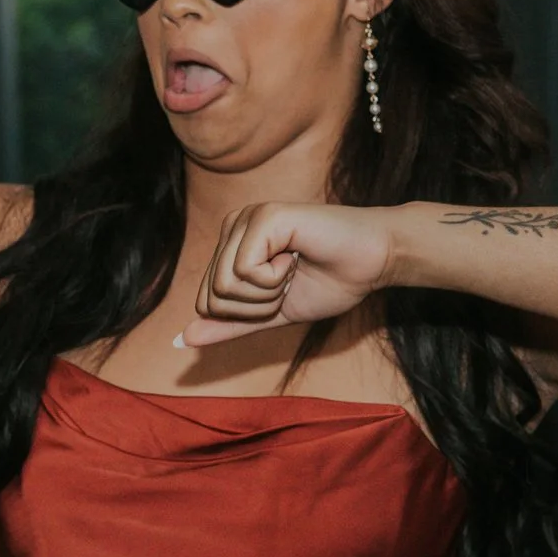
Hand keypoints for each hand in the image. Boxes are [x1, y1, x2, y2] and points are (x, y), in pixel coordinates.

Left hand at [181, 202, 397, 348]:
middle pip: (211, 297)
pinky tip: (296, 257)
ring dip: (267, 294)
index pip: (206, 303)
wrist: (373, 263)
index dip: (247, 314)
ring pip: (224, 286)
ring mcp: (247, 218)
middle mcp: (233, 226)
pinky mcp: (264, 217)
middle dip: (255, 307)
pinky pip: (244, 272)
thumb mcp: (271, 314)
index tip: (282, 292)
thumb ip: (230, 325)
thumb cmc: (330, 282)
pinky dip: (274, 280)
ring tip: (293, 268)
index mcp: (231, 246)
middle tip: (289, 282)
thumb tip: (183, 339)